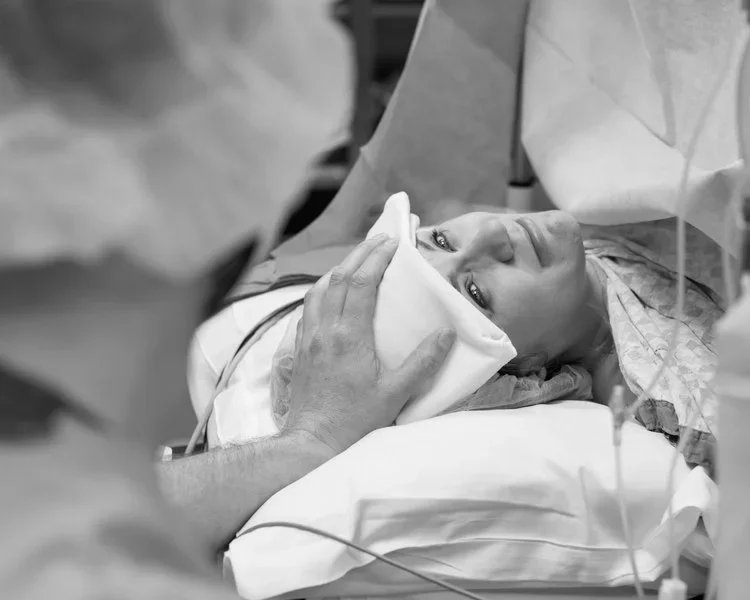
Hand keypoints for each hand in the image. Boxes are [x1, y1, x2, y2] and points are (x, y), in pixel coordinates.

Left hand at [282, 234, 455, 454]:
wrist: (313, 441)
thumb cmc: (355, 421)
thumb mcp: (396, 394)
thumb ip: (423, 362)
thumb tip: (446, 332)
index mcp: (350, 336)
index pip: (362, 283)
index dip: (377, 258)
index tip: (393, 242)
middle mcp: (326, 330)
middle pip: (340, 278)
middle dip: (360, 253)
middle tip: (379, 239)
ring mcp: (309, 338)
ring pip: (319, 289)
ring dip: (339, 268)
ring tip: (356, 260)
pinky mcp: (301, 349)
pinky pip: (309, 308)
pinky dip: (322, 290)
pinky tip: (331, 294)